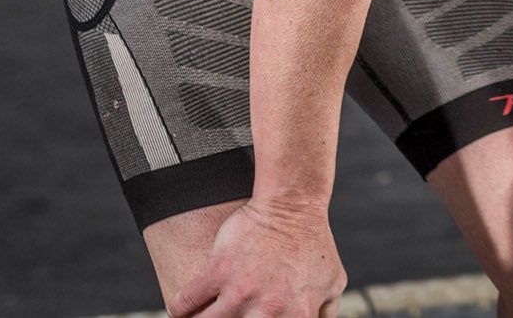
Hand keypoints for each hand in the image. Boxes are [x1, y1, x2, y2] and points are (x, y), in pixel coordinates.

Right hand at [168, 198, 345, 317]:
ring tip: (200, 316)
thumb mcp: (332, 282)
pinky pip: (185, 301)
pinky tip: (180, 310)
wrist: (292, 205)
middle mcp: (268, 313)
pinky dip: (179, 308)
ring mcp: (241, 294)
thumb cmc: (313, 243)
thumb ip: (324, 313)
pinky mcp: (219, 272)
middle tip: (227, 315)